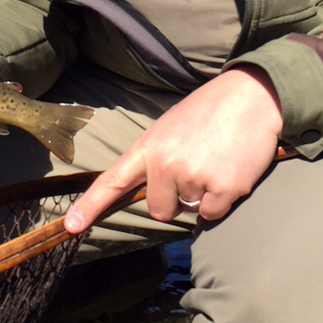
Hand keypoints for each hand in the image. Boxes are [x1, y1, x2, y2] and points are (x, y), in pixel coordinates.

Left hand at [63, 65, 283, 233]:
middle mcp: (165, 163)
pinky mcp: (220, 189)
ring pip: (189, 210)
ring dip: (203, 194)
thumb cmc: (211, 112)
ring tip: (216, 160)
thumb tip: (155, 193)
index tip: (70, 226)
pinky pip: (212, 214)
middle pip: (158, 209)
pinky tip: (230, 171)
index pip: (113, 180)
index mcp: (149, 146)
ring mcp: (191, 176)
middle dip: (175, 198)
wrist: (253, 96)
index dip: (90, 206)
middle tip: (196, 166)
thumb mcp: (171, 128)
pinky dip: (222, 200)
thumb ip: (157, 158)